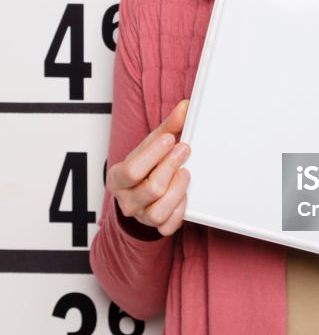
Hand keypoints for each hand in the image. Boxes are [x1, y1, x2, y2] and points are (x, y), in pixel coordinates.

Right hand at [106, 100, 190, 236]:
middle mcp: (126, 200)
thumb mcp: (150, 147)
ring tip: (186, 173)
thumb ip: (167, 128)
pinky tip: (185, 196)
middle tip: (185, 150)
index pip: (131, 170)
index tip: (170, 139)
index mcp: (117, 179)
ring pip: (158, 212)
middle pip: (149, 189)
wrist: (139, 194)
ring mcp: (141, 216)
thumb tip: (185, 107)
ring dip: (177, 191)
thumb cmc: (144, 168)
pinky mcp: (156, 227)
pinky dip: (179, 212)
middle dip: (169, 167)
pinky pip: (168, 226)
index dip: (153, 154)